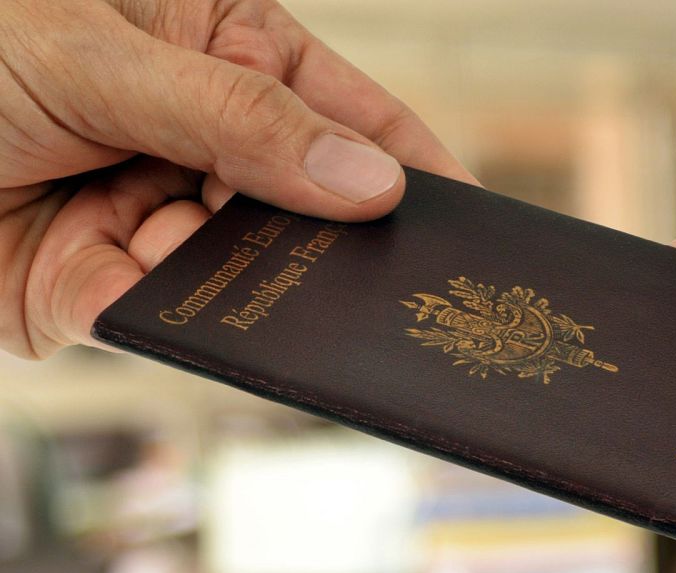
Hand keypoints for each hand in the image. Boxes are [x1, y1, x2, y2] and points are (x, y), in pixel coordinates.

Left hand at [0, 0, 473, 358]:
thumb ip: (241, 119)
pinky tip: (165, 271)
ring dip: (256, 273)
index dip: (404, 152)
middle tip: (400, 270)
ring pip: (248, 265)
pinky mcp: (106, 293)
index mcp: (214, 49)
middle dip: (338, 231)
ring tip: (261, 262)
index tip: (467, 207)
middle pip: (304, 197)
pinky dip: (183, 310)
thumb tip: (369, 178)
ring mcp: (155, 218)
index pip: (336, 105)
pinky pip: (173, 314)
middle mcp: (194, 138)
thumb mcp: (101, 54)